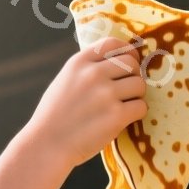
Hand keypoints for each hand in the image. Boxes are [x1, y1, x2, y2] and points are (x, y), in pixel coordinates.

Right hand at [18, 38, 147, 168]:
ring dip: (136, 95)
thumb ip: (86, 69)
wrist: (47, 145)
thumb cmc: (54, 116)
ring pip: (140, 84)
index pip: (113, 43)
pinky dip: (136, 113)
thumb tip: (116, 61)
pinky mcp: (116, 115)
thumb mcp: (64, 80)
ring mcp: (106, 94)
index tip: (129, 60)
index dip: (127, 51)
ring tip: (124, 105)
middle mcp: (93, 74)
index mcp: (79, 62)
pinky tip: (124, 118)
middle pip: (131, 63)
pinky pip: (141, 106)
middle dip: (133, 75)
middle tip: (127, 89)